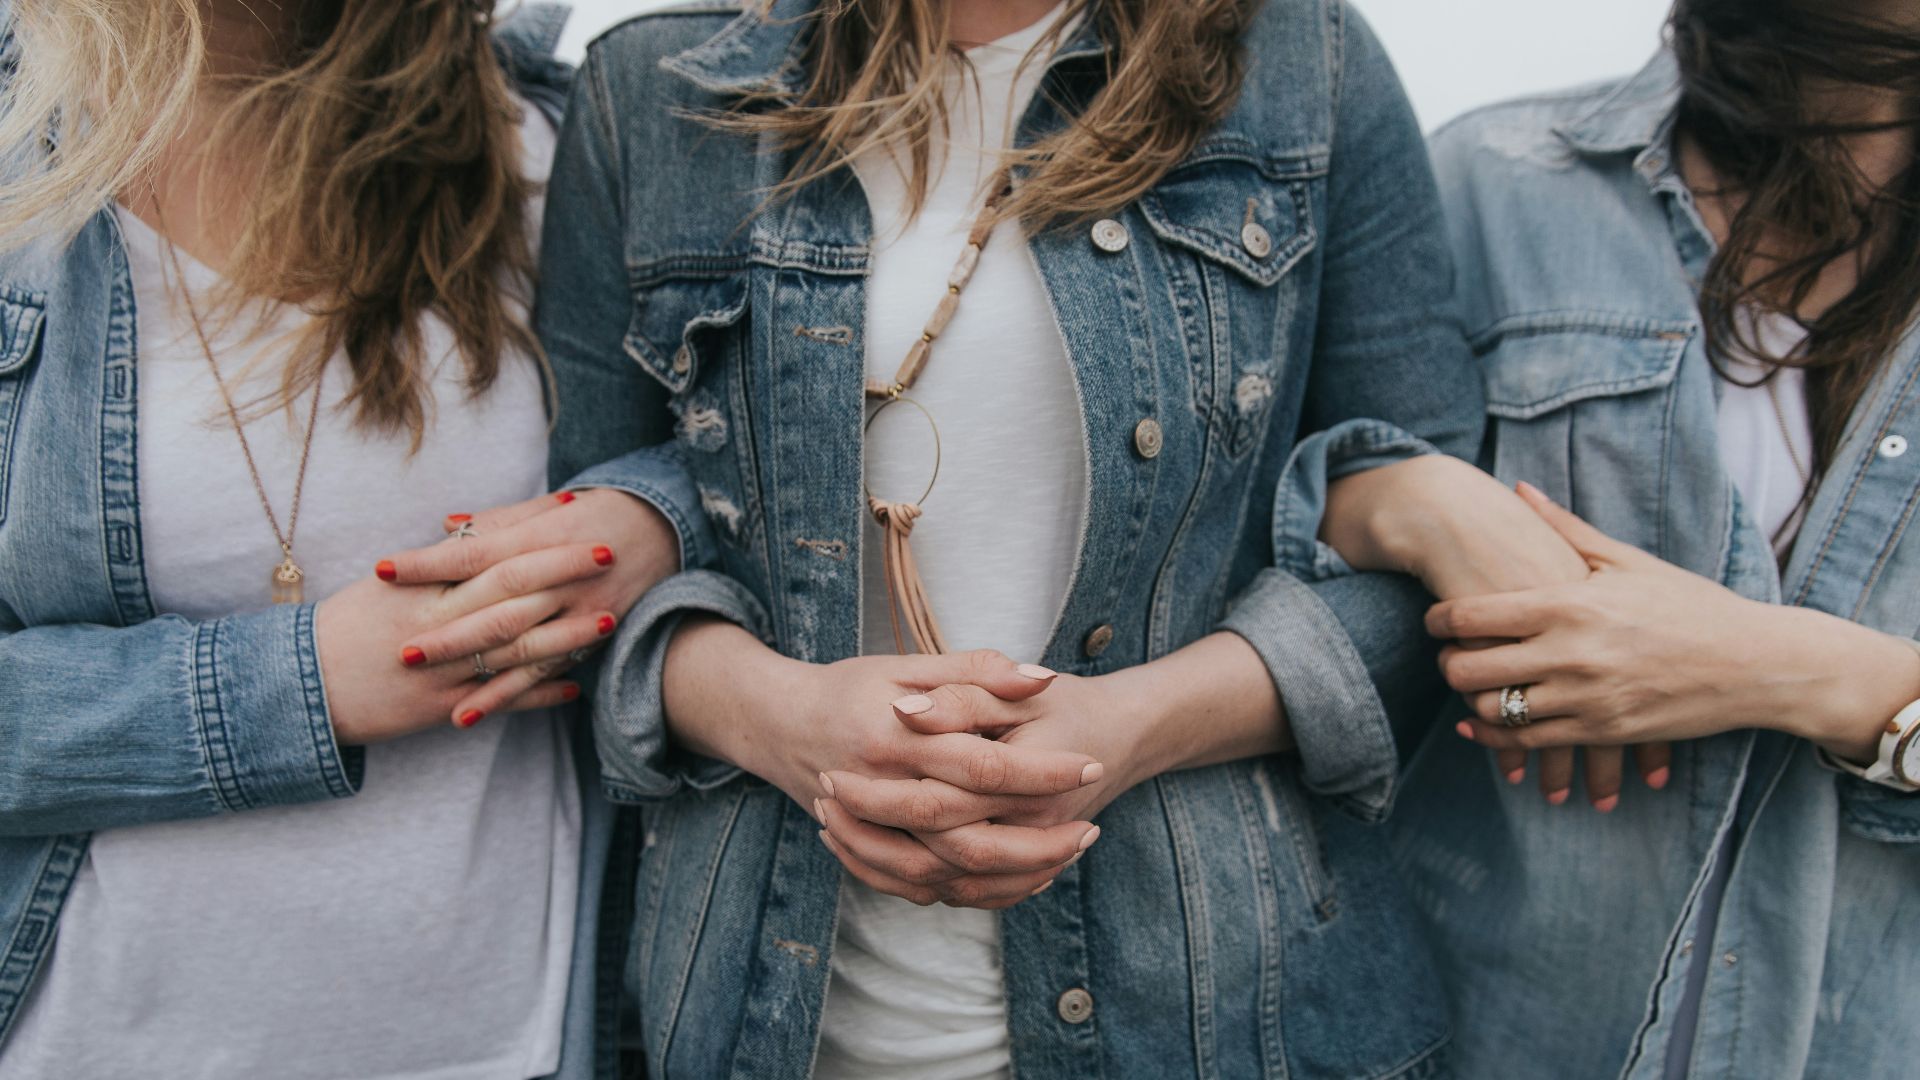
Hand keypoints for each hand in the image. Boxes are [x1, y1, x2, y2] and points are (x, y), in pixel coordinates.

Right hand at [316, 540, 617, 742]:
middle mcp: (434, 624)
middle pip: (509, 592)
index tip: (571, 510)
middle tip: (607, 552)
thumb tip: (473, 530)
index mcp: (420, 588)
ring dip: (565, 634)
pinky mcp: (440, 709)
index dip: (531, 532)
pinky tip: (575, 686)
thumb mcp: (385, 589)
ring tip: (608, 618)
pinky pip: (498, 700)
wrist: (299, 689)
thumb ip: (432, 563)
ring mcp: (440, 669)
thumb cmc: (345, 629)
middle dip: (561, 571)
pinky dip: (538, 694)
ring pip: (514, 647)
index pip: (487, 551)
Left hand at [376, 488, 679, 721]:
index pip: (476, 553)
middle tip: (399, 650)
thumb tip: (446, 526)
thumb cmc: (595, 514)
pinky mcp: (589, 642)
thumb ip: (497, 522)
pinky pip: (542, 676)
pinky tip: (467, 715)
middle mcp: (561, 579)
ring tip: (424, 685)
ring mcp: (579, 614)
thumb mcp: (547, 510)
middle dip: (447, 632)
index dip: (429, 563)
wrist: (662, 530)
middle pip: (496, 608)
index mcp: (543, 537)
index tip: (384, 570)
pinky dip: (505, 698)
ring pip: (518, 649)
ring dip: (470, 672)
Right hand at [662, 627, 1106, 907]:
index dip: (1039, 769)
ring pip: (948, 874)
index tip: (1089, 766)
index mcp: (896, 738)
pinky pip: (924, 890)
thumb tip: (1042, 676)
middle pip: (968, 835)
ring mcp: (870, 831)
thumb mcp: (907, 666)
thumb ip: (975, 669)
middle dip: (1037, 839)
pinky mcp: (868, 854)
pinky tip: (1017, 880)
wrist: (778, 725)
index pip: (981, 763)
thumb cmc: (848, 688)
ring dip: (1011, 875)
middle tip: (1091, 830)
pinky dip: (972, 893)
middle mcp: (880, 791)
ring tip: (1065, 858)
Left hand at [1435, 483, 1919, 763]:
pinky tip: (1482, 725)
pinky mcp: (1601, 732)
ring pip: (1493, 709)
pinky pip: (1527, 743)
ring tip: (1471, 684)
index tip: (1433, 619)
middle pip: (1470, 667)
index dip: (1438, 620)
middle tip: (1446, 654)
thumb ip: (1564, 529)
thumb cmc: (1691, 604)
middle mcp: (1571, 654)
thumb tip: (1518, 489)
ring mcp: (1585, 698)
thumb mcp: (1627, 561)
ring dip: (1471, 698)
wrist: (1755, 664)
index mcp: (1570, 604)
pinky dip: (1495, 738)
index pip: (1472, 616)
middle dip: (1447, 662)